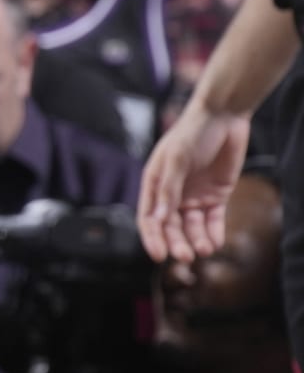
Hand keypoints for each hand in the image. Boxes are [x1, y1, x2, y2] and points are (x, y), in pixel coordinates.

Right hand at [138, 95, 248, 262]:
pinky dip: (213, 233)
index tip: (158, 255)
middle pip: (171, 226)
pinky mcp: (216, 195)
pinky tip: (215, 242)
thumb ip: (168, 189)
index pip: (149, 217)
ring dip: (196, 240)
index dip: (152, 237)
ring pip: (192, 227)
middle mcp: (172, 193)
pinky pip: (213, 221)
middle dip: (176, 242)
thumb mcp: (176, 159)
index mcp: (154, 182)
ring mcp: (194, 195)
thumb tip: (158, 219)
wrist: (224, 116)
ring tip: (204, 249)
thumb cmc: (192, 132)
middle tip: (185, 256)